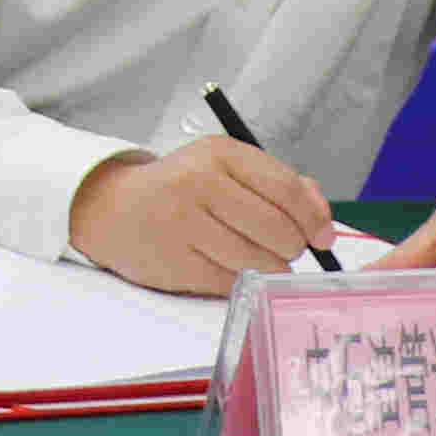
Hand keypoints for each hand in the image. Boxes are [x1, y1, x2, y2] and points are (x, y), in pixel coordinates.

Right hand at [66, 139, 342, 299]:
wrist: (112, 208)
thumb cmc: (182, 189)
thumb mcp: (227, 169)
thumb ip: (281, 184)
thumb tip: (323, 222)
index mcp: (219, 153)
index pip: (286, 190)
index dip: (314, 219)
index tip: (323, 238)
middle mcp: (198, 183)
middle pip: (276, 229)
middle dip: (293, 247)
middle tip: (287, 250)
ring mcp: (181, 223)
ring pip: (255, 260)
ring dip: (270, 267)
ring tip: (261, 259)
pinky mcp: (172, 260)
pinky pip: (228, 281)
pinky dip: (241, 281)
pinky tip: (231, 267)